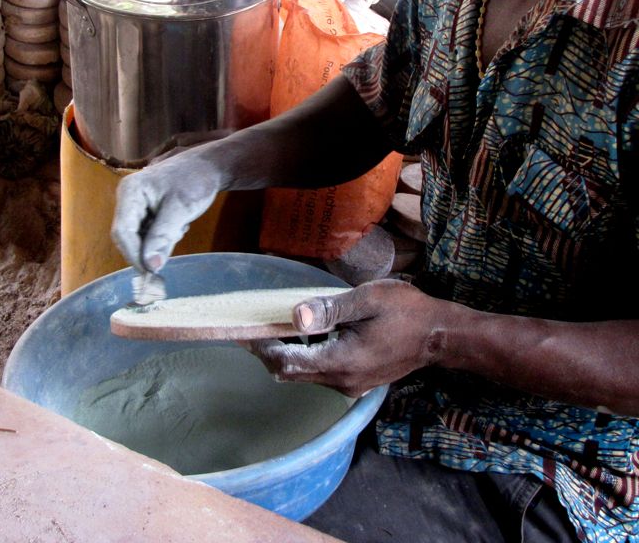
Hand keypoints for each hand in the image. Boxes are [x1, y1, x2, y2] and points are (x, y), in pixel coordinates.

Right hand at [111, 151, 222, 272]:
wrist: (208, 166)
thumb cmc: (195, 179)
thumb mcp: (181, 208)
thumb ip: (163, 237)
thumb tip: (151, 266)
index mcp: (130, 191)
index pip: (123, 232)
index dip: (134, 255)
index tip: (151, 273)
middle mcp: (128, 198)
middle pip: (128, 237)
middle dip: (147, 249)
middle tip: (169, 252)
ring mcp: (136, 205)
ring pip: (139, 238)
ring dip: (158, 242)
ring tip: (179, 226)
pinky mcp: (145, 212)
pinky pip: (148, 234)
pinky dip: (162, 237)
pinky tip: (178, 224)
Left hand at [247, 279, 451, 396]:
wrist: (440, 336)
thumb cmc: (406, 311)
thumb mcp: (367, 300)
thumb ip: (329, 309)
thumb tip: (294, 314)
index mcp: (342, 361)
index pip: (288, 363)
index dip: (264, 349)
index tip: (247, 331)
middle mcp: (342, 382)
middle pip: (292, 374)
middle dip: (270, 352)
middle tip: (254, 328)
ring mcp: (350, 386)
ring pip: (305, 375)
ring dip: (288, 355)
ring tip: (275, 327)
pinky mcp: (357, 383)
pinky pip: (321, 373)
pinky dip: (306, 357)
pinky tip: (306, 335)